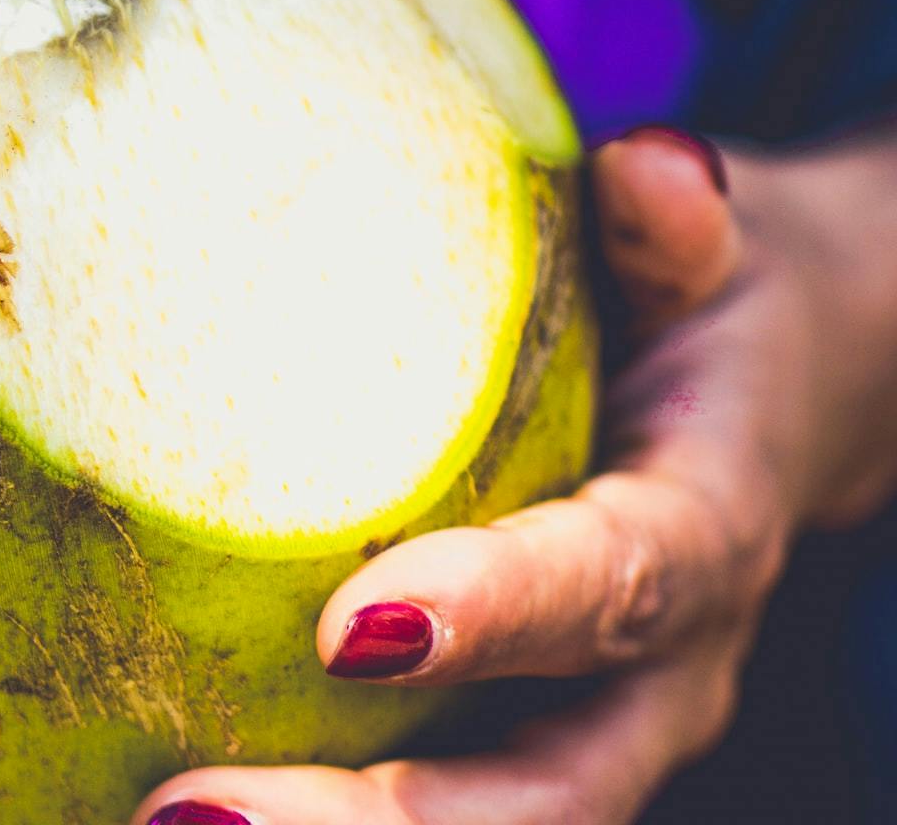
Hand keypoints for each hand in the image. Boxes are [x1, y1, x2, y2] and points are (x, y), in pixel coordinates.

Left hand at [133, 124, 896, 823]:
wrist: (772, 398)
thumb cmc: (712, 307)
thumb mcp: (716, 247)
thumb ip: (678, 222)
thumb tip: (649, 168)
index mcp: (704, 534)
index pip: (615, 588)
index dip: (500, 619)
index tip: (356, 630)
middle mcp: (656, 668)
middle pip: (541, 791)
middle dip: (379, 824)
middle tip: (196, 815)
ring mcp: (587, 719)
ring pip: (481, 823)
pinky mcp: (516, 729)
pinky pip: (427, 793)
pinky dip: (308, 813)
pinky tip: (156, 797)